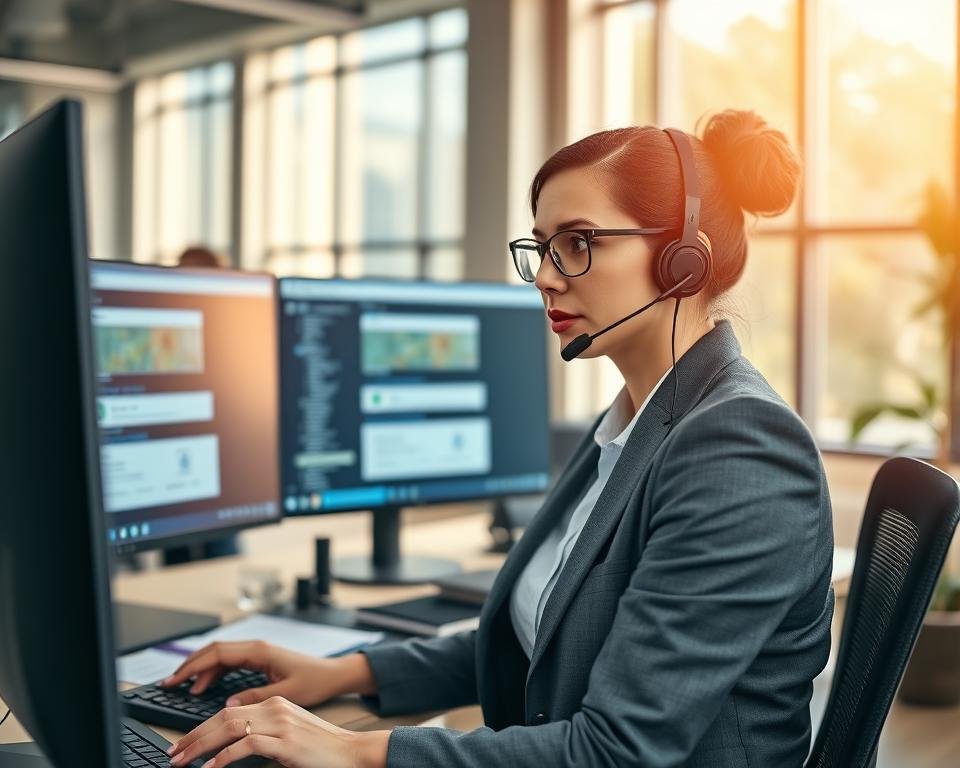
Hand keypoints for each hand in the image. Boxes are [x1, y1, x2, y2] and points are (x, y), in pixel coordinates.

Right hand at [161, 641, 354, 707]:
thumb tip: (228, 704)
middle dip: (190, 665)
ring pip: (221, 656)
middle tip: (170, 683)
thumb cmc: (315, 681)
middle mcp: (257, 647)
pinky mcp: (261, 659)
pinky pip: (230, 662)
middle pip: (214, 651)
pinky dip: (214, 672)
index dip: (193, 666)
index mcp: (260, 651)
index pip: (217, 654)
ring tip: (184, 688)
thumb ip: (255, 697)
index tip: (175, 679)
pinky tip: (206, 686)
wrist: (333, 674)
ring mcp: (258, 652)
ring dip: (201, 669)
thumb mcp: (285, 693)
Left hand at [166, 696, 388, 767]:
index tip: (183, 744)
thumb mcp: (288, 735)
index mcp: (274, 704)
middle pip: (223, 716)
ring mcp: (281, 723)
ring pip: (229, 727)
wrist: (351, 752)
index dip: (201, 727)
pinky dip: (222, 757)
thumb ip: (262, 734)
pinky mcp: (286, 742)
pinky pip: (246, 746)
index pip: (228, 711)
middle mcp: (275, 708)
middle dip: (193, 736)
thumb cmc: (321, 749)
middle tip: (174, 754)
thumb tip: (229, 747)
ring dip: (200, 745)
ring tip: (182, 761)